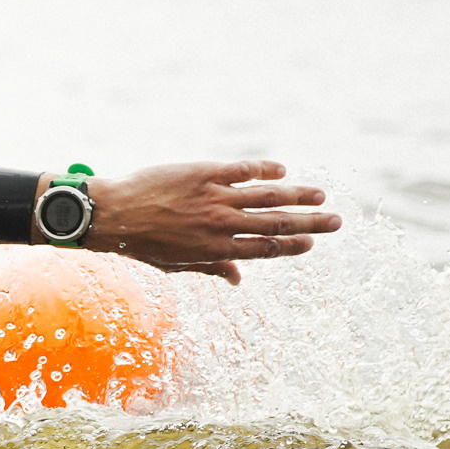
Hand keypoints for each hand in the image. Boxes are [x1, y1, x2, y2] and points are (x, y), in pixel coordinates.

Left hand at [65, 161, 341, 283]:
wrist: (112, 214)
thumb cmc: (141, 243)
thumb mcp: (175, 265)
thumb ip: (211, 268)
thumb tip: (237, 279)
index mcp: (216, 250)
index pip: (266, 248)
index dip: (292, 246)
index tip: (312, 243)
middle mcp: (221, 224)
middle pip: (277, 223)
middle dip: (310, 223)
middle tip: (337, 220)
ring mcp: (214, 197)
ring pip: (268, 195)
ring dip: (298, 195)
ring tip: (320, 195)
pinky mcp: (204, 172)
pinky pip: (243, 170)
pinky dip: (265, 169)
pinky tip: (282, 170)